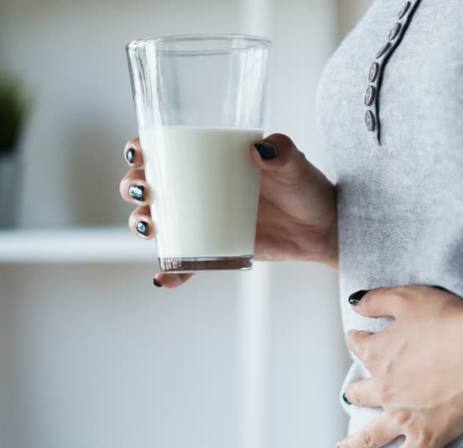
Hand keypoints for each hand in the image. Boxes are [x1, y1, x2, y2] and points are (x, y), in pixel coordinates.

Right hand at [118, 133, 336, 287]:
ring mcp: (205, 220)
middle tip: (145, 191)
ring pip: (159, 222)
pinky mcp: (216, 249)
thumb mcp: (297, 167)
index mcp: (212, 160)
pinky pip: (186, 263)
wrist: (324, 228)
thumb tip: (259, 149)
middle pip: (150, 185)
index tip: (138, 153)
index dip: (140, 149)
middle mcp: (201, 189)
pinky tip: (162, 279)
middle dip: (133, 187)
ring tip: (151, 230)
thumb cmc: (308, 189)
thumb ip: (283, 153)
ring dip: (142, 225)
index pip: (165, 149)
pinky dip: (171, 272)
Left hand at [333, 285, 462, 447]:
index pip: (358, 345)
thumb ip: (377, 300)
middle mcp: (383, 387)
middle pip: (360, 391)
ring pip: (368, 436)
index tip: (360, 336)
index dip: (359, 339)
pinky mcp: (423, 439)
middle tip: (354, 393)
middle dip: (356, 391)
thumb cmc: (451, 320)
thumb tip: (355, 304)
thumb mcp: (409, 297)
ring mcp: (400, 417)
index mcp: (378, 352)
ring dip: (352, 445)